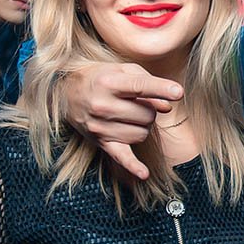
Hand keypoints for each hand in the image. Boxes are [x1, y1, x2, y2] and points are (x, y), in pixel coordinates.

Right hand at [61, 63, 183, 178]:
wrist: (65, 93)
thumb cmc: (100, 78)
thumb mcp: (122, 70)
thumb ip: (148, 82)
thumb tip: (167, 107)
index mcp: (109, 83)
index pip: (141, 87)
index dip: (162, 89)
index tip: (178, 92)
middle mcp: (103, 106)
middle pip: (147, 114)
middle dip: (151, 109)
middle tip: (140, 103)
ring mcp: (101, 126)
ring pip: (142, 133)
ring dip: (144, 126)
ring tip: (132, 116)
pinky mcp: (101, 142)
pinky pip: (121, 157)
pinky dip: (133, 166)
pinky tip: (144, 173)